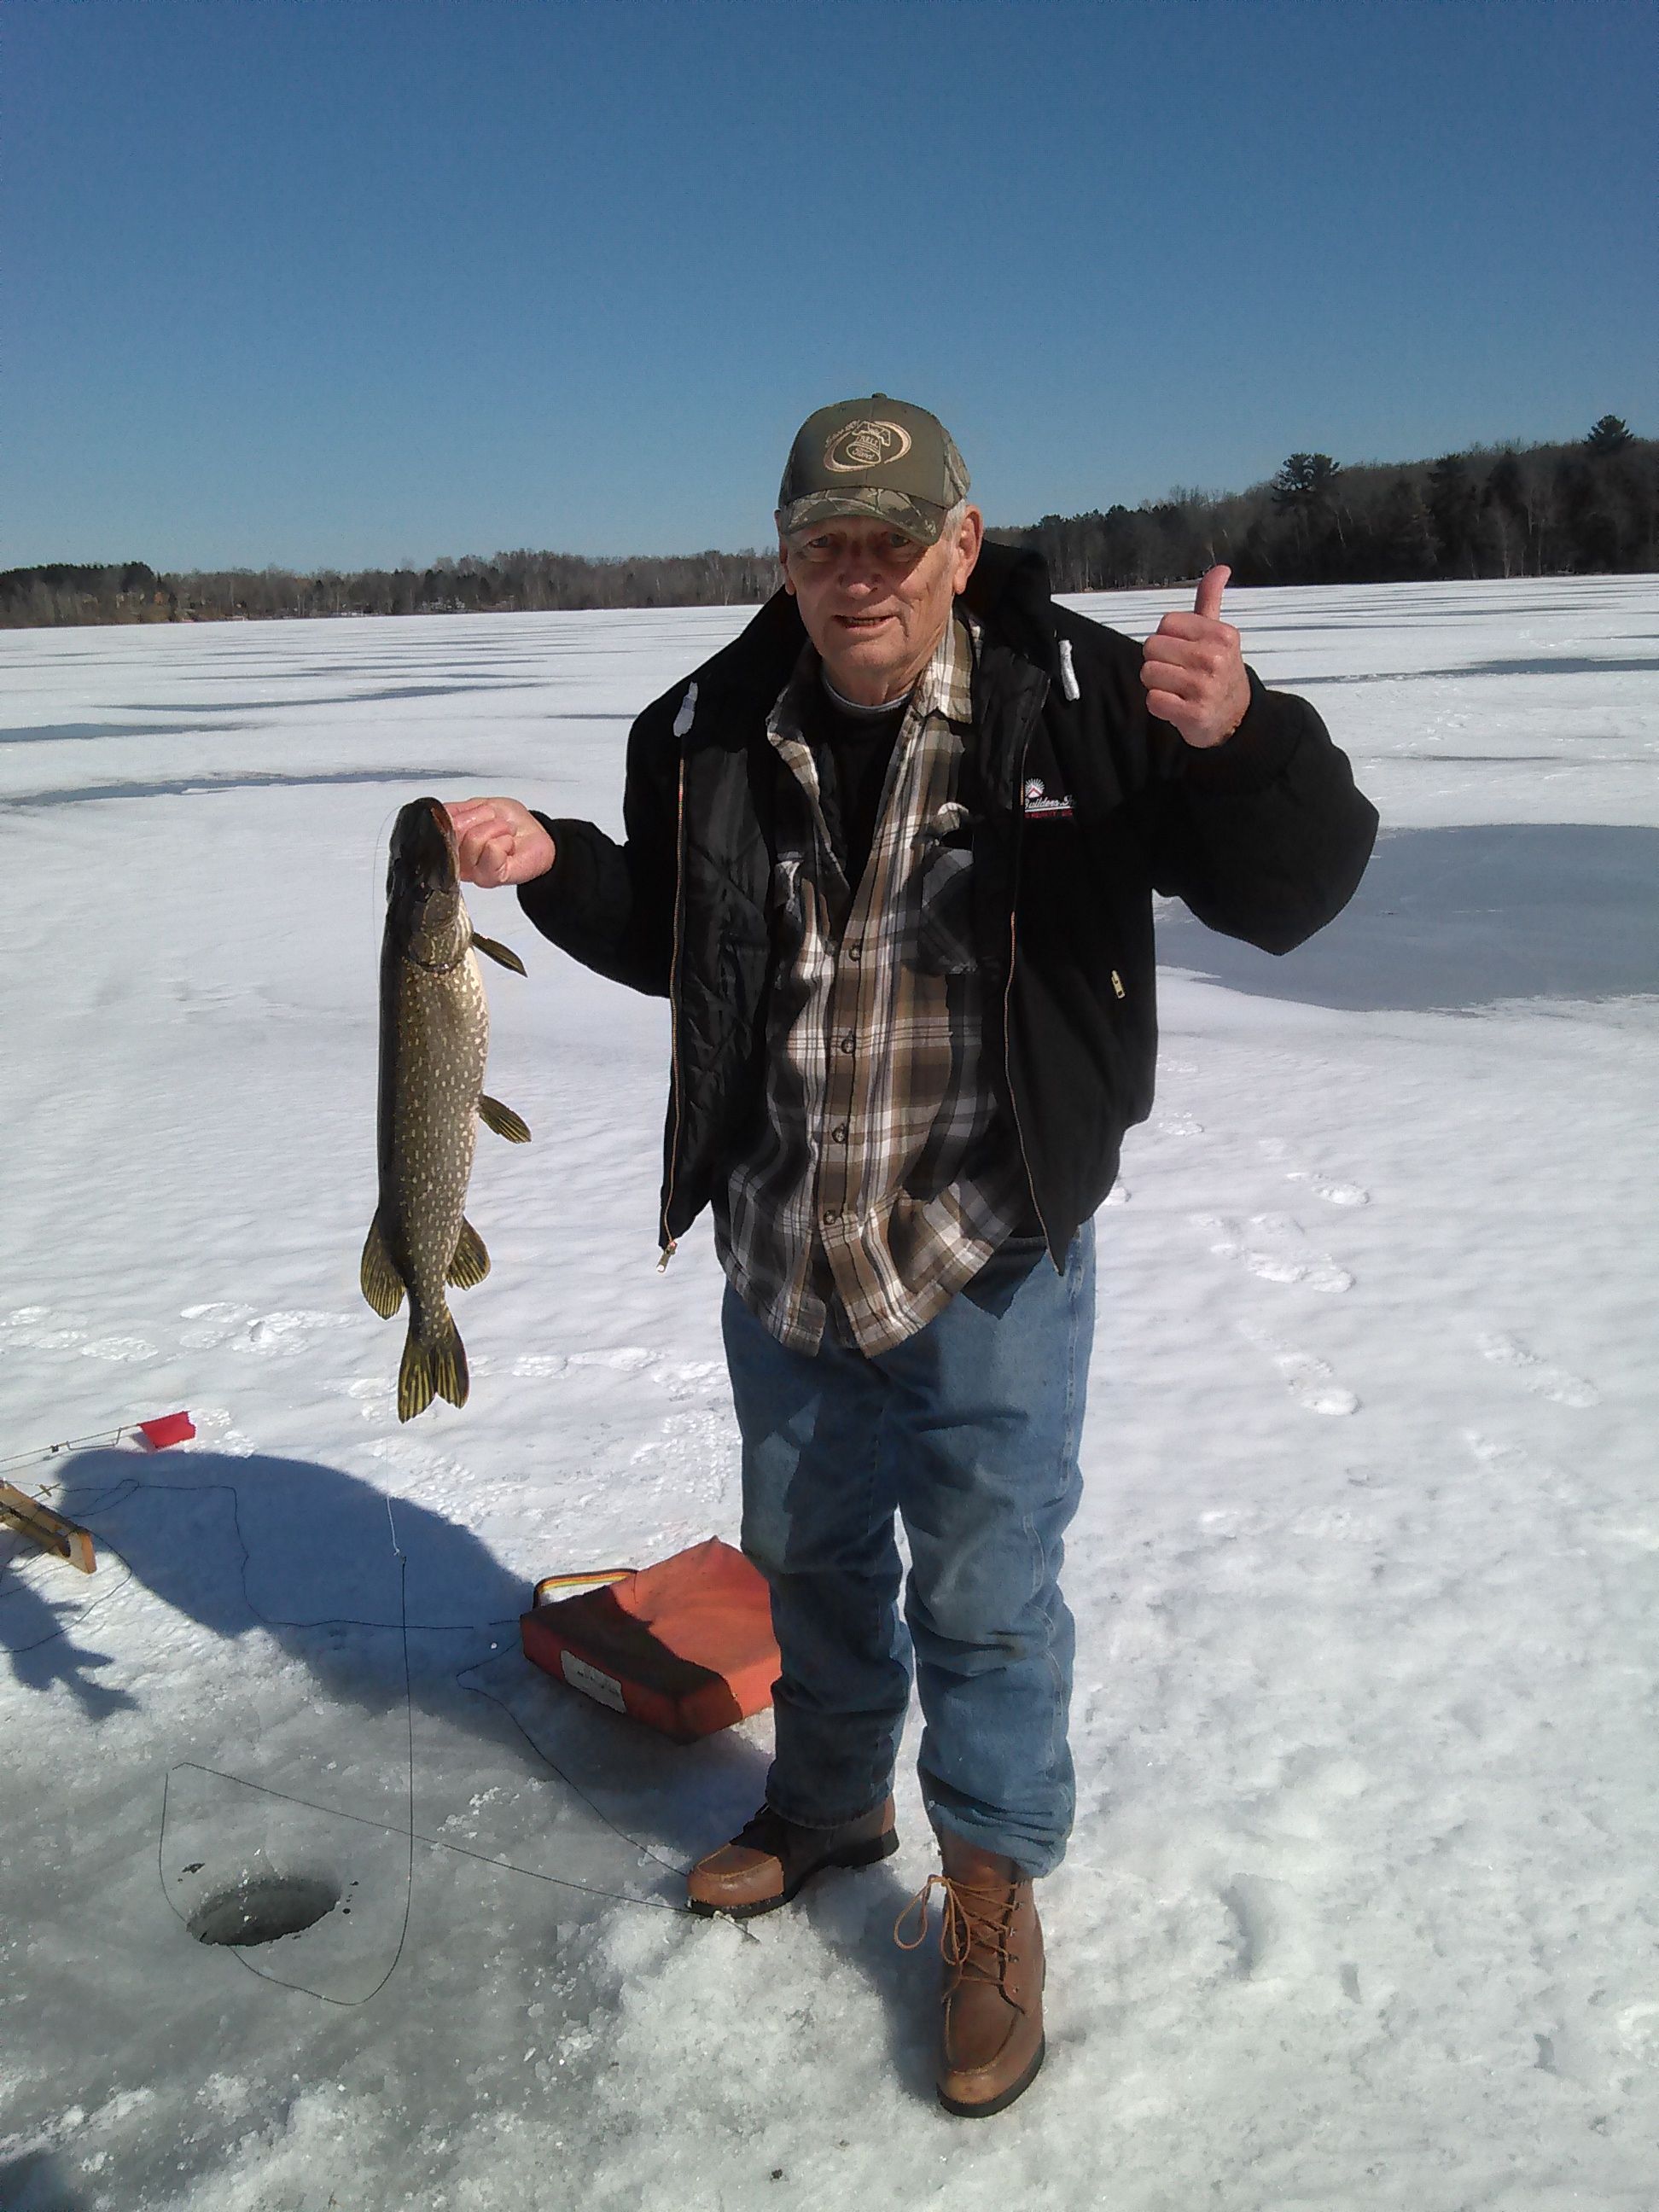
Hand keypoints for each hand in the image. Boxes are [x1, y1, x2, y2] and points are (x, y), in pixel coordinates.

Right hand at [445, 797, 555, 886]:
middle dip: (482, 817)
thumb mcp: (480, 805)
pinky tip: (508, 846)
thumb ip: (456, 810)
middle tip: (496, 823)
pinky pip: (491, 849)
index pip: (440, 821)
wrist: (537, 838)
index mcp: (451, 840)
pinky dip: (505, 841)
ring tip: (505, 834)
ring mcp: (471, 871)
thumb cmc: (510, 824)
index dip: (463, 813)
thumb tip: (440, 813)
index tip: (480, 813)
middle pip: (456, 828)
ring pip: (474, 838)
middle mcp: (457, 859)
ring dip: (497, 828)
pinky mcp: (488, 878)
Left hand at [1140, 565, 1251, 748]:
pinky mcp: (1194, 714)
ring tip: (1178, 690)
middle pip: (1151, 647)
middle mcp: (1215, 658)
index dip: (1167, 639)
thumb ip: (1210, 601)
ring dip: (1157, 684)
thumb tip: (1221, 569)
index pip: (1165, 623)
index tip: (1183, 652)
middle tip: (1179, 673)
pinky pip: (1153, 700)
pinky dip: (1159, 706)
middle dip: (1159, 661)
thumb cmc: (1219, 671)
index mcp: (1221, 634)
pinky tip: (1177, 706)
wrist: (1236, 718)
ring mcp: (1205, 687)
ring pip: (1148, 674)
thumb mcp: (1218, 634)